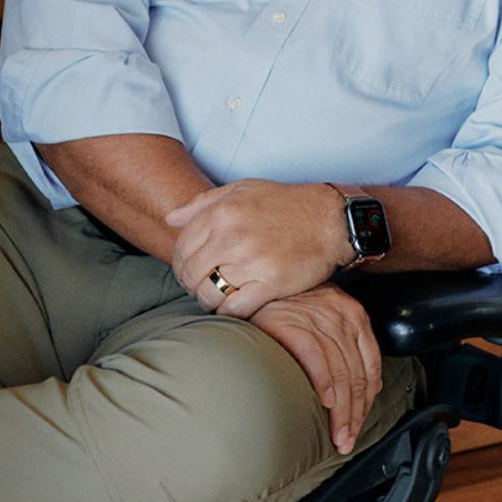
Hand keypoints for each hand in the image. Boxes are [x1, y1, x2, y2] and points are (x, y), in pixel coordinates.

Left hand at [168, 179, 350, 316]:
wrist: (330, 220)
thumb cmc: (286, 204)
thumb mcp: (242, 189)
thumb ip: (203, 203)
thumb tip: (170, 219)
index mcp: (222, 214)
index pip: (182, 248)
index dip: (180, 263)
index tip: (189, 269)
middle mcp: (232, 238)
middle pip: (191, 274)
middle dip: (190, 284)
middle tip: (200, 286)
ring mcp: (251, 262)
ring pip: (209, 294)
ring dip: (207, 300)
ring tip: (215, 297)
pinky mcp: (270, 284)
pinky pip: (234, 308)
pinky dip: (228, 311)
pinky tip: (233, 305)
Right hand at [249, 284, 380, 454]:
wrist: (255, 289)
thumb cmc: (288, 309)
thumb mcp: (324, 320)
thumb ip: (343, 347)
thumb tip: (363, 389)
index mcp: (353, 315)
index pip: (371, 364)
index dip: (368, 400)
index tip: (360, 423)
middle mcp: (340, 315)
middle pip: (356, 374)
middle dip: (355, 413)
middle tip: (347, 439)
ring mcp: (317, 319)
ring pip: (340, 372)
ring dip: (341, 410)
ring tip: (337, 434)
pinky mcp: (293, 324)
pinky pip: (315, 358)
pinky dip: (323, 382)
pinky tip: (324, 402)